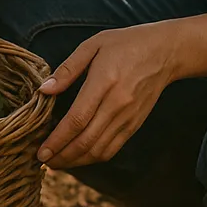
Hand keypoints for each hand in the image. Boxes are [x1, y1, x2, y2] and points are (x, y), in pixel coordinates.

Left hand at [35, 21, 184, 169]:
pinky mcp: (135, 124)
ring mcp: (128, 117)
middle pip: (86, 141)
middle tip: (43, 161)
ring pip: (99, 150)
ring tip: (58, 162)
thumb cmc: (126, 43)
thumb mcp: (93, 45)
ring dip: (76, 161)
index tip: (41, 151)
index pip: (77, 119)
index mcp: (104, 82)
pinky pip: (113, 148)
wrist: (165, 52)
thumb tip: (44, 89)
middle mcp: (117, 104)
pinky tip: (80, 156)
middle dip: (62, 156)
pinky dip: (94, 157)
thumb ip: (67, 69)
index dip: (57, 139)